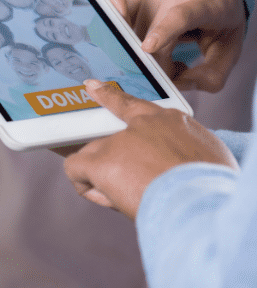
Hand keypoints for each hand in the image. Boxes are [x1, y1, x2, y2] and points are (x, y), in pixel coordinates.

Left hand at [64, 79, 237, 217]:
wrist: (203, 202)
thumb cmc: (213, 189)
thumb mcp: (211, 160)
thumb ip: (185, 155)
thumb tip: (173, 168)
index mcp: (171, 121)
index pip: (134, 105)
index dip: (109, 96)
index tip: (92, 86)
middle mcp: (142, 125)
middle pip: (111, 137)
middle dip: (116, 161)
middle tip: (133, 183)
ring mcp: (118, 141)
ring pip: (94, 154)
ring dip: (105, 177)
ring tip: (132, 197)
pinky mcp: (101, 161)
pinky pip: (75, 168)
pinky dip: (84, 184)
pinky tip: (106, 197)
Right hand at [107, 0, 246, 91]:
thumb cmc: (220, 11)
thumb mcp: (230, 46)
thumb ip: (212, 75)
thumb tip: (178, 83)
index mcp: (208, 3)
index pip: (182, 16)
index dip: (164, 31)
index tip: (147, 47)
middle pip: (147, 34)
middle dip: (151, 59)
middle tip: (169, 65)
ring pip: (129, 25)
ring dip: (139, 42)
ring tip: (162, 39)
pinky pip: (121, 11)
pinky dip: (130, 25)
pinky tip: (148, 22)